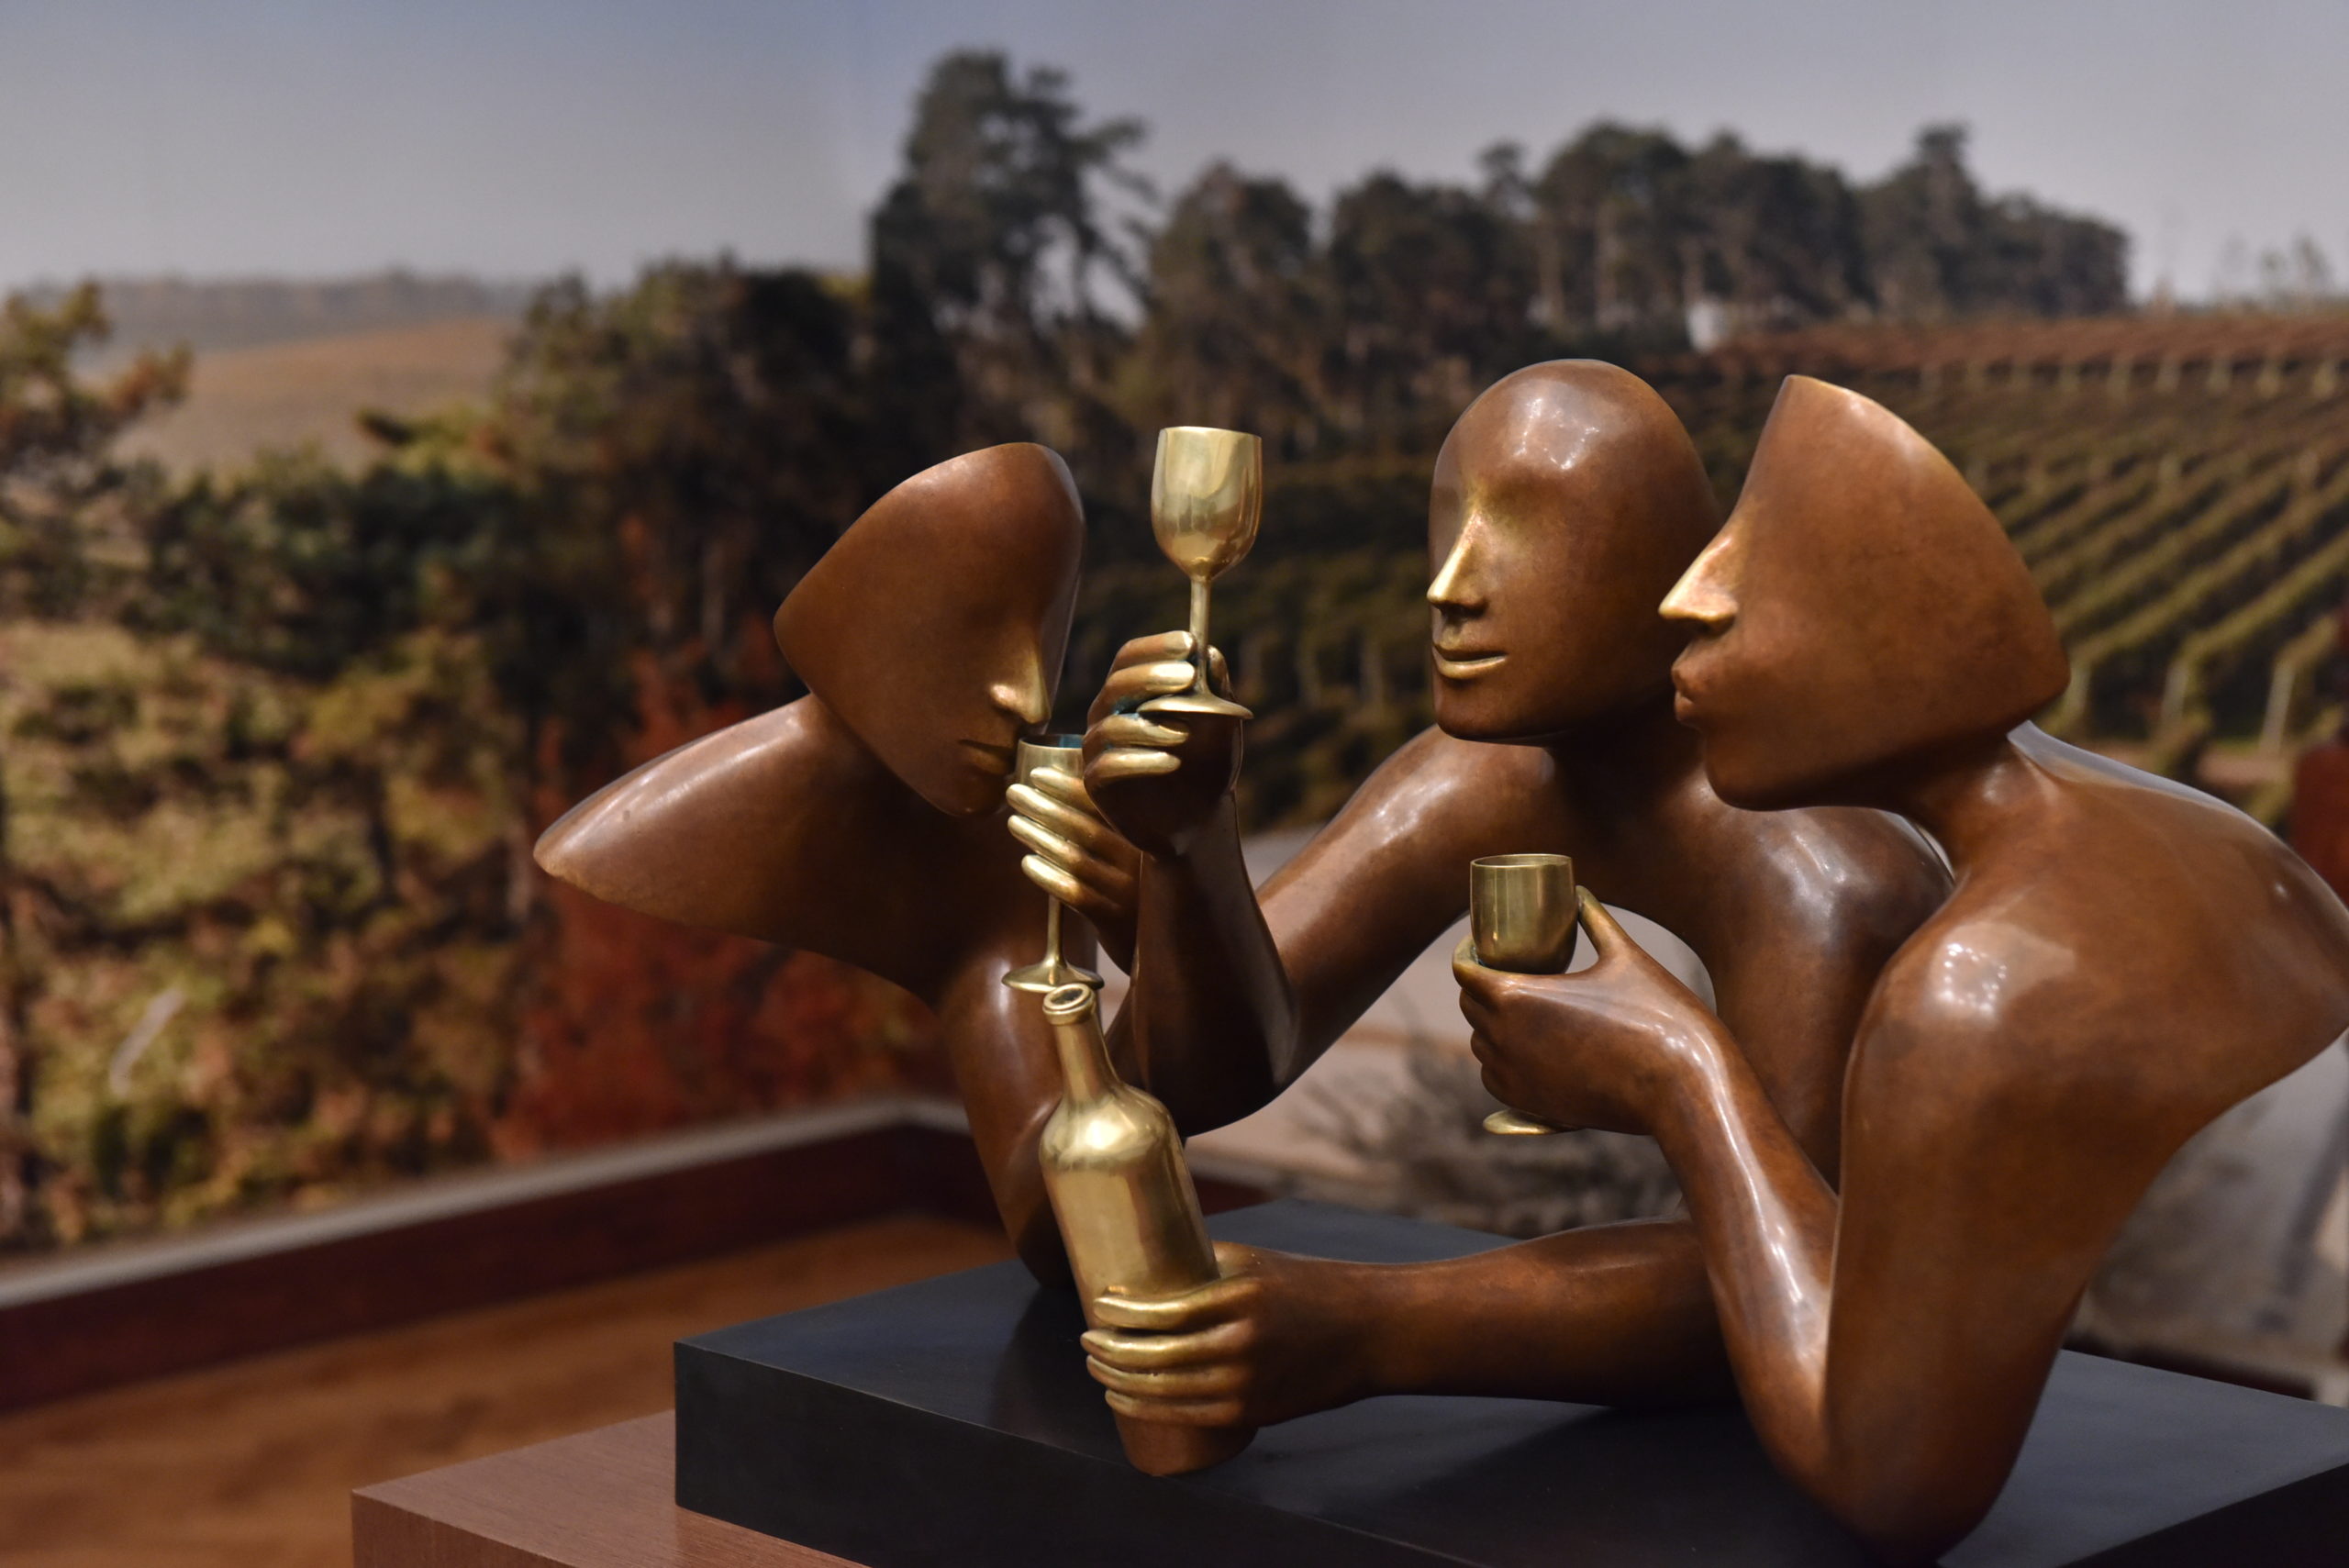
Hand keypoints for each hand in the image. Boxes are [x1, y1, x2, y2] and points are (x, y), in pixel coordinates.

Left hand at [1006, 764, 1139, 970]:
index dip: (1069, 787)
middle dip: (1045, 806)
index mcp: (1148, 834)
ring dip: (1038, 837)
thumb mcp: (1141, 850)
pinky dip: (1047, 876)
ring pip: (1075, 858)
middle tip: (1015, 792)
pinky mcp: (1113, 920)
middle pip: (1085, 827)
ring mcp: (1127, 892)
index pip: (1105, 803)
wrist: (1169, 943)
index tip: (1038, 775)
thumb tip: (1070, 782)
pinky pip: (1073, 893)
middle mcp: (1141, 861)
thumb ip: (1117, 822)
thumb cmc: (1143, 886)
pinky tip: (1027, 862)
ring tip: (1014, 821)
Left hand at [1079, 1243, 1374, 1427]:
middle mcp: (1242, 1345)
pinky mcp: (1253, 1411)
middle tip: (1087, 1340)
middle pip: (1155, 1357)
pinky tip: (1123, 1397)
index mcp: (1241, 1299)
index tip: (1097, 1306)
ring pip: (1164, 1392)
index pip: (1163, 1312)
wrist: (1369, 1332)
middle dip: (1110, 1352)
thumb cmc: (1309, 1287)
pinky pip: (1187, 1415)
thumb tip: (1148, 1265)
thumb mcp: (1257, 1264)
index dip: (1121, 1315)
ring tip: (1097, 1367)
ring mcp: (1247, 1384)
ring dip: (1119, 1382)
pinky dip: (1146, 1407)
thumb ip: (1204, 1266)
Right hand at [1080, 632, 1241, 857]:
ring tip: (1186, 733)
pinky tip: (1172, 763)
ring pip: (1113, 726)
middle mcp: (1108, 714)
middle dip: (1153, 677)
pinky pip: (1109, 765)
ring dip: (1151, 726)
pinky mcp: (1097, 783)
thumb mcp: (1221, 725)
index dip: (1157, 647)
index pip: (1130, 658)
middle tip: (1188, 677)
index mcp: (1132, 693)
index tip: (1189, 643)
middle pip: (1118, 685)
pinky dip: (1142, 761)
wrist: (1200, 818)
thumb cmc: (1207, 764)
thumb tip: (1209, 652)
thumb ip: (1216, 690)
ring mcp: (1098, 748)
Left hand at [1454, 889, 1724, 1136]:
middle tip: (1504, 969)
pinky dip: (1502, 1062)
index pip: (1464, 972)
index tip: (1481, 944)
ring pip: (1482, 1046)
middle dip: (1480, 985)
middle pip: (1470, 1007)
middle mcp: (1505, 1040)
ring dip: (1490, 1025)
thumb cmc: (1659, 1015)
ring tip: (1516, 1006)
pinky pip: (1497, 1081)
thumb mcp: (1625, 957)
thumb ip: (1596, 922)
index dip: (1468, 954)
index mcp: (1516, 997)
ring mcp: (1517, 1078)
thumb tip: (1581, 893)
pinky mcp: (1534, 1107)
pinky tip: (1524, 1048)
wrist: (1685, 1087)